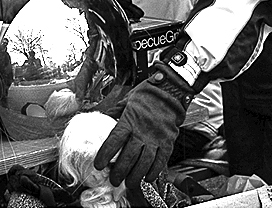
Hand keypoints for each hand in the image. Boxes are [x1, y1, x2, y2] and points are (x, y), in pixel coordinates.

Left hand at [94, 63, 192, 187]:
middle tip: (115, 180)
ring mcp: (156, 137)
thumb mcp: (128, 99)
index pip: (114, 140)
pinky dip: (154, 171)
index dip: (105, 155)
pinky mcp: (168, 140)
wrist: (172, 89)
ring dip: (136, 175)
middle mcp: (142, 130)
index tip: (99, 165)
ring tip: (129, 183)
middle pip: (128, 156)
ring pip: (144, 162)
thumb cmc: (149, 93)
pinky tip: (147, 177)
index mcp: (130, 119)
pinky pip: (161, 160)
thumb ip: (116, 111)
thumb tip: (103, 117)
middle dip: (120, 171)